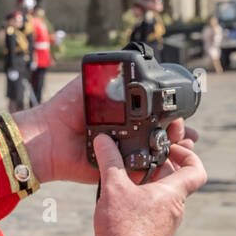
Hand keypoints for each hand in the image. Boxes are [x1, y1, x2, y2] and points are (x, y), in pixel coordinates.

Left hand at [12, 75, 197, 184]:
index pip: (153, 116)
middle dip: (177, 133)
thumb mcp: (90, 84)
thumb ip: (111, 75)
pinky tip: (172, 161)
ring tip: (186, 142)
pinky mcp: (117, 172)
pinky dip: (159, 168)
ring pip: (155, 154)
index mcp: (121, 116)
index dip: (169, 116)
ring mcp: (123, 155)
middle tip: (185, 130)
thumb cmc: (66, 108)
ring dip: (174, 149)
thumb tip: (135, 63)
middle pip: (159, 136)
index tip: (182, 113)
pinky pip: (141, 172)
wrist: (49, 135)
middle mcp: (125, 135)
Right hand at [91, 133, 206, 235]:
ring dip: (147, 184)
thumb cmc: (124, 228)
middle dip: (158, 166)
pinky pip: (152, 211)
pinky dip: (140, 201)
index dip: (188, 154)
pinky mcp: (153, 234)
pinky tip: (120, 200)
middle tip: (139, 157)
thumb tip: (103, 139)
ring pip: (162, 196)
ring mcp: (165, 224)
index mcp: (173, 193)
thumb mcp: (113, 187)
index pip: (196, 170)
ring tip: (125, 177)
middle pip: (175, 180)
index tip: (170, 148)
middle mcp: (174, 208)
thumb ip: (110, 160)